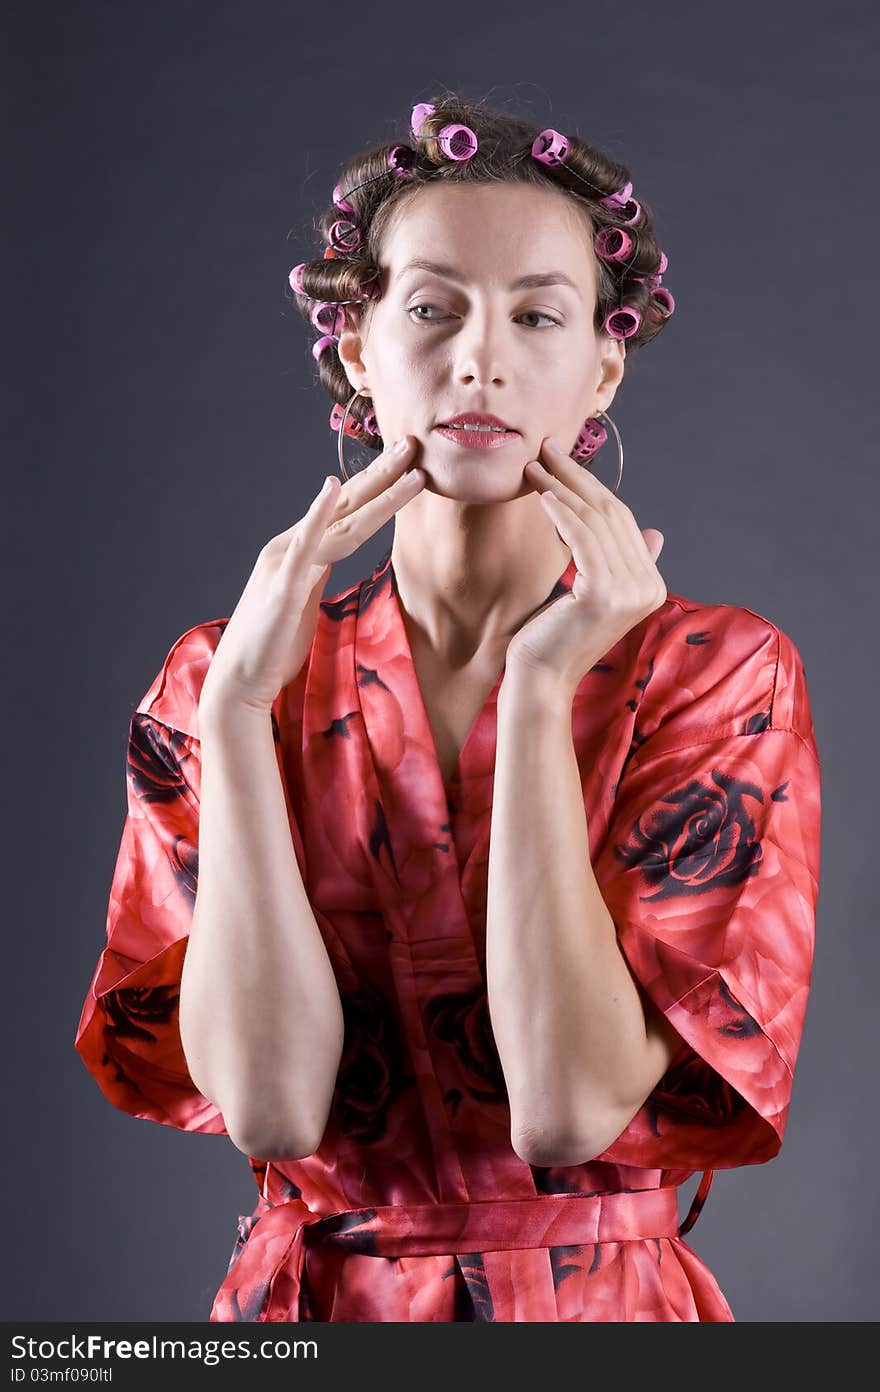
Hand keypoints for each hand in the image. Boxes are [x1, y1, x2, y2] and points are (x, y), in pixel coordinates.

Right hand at [199, 436, 425, 715]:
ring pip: (341, 522)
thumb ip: (318, 569)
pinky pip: (304, 547)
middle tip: (414, 442)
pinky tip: (332, 489)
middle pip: (347, 504)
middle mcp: (292, 547)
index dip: (377, 484)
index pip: (346, 510)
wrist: (239, 678)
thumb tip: (339, 550)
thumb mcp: (304, 598)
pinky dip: (317, 514)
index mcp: (300, 551)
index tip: (409, 462)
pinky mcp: (283, 587)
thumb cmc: (273, 644)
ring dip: (377, 493)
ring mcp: (286, 564)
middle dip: (383, 472)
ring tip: (408, 468)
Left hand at [505, 436, 666, 692]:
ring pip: (594, 523)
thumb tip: (654, 534)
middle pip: (611, 516)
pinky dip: (562, 512)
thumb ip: (622, 562)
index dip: (592, 486)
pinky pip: (582, 539)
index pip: (622, 522)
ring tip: (533, 466)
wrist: (541, 678)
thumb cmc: (555, 636)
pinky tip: (543, 494)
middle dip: (576, 477)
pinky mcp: (605, 593)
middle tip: (546, 448)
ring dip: (561, 488)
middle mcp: (649, 587)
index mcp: (651, 586)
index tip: (561, 459)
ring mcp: (631, 592)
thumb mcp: (592, 593)